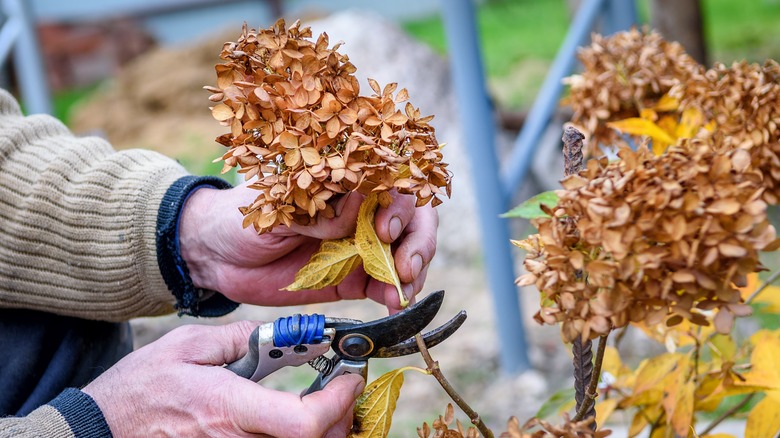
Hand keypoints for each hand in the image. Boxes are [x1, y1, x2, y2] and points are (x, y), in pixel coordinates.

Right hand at [82, 321, 364, 436]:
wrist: (104, 428)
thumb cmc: (141, 388)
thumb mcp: (188, 345)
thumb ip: (240, 338)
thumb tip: (282, 335)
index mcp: (229, 407)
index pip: (304, 421)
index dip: (338, 401)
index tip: (350, 377)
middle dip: (341, 416)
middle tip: (345, 386)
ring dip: (325, 428)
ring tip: (327, 399)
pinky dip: (300, 435)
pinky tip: (299, 417)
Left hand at [179, 183, 437, 312]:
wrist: (216, 256)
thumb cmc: (244, 216)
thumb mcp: (278, 205)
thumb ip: (318, 210)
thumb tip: (358, 207)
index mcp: (344, 182)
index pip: (391, 182)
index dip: (399, 205)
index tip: (385, 229)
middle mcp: (359, 210)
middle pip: (411, 217)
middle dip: (417, 241)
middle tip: (406, 267)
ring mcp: (359, 244)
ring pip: (404, 252)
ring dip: (413, 270)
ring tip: (403, 291)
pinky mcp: (352, 278)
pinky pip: (384, 284)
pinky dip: (396, 293)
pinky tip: (394, 303)